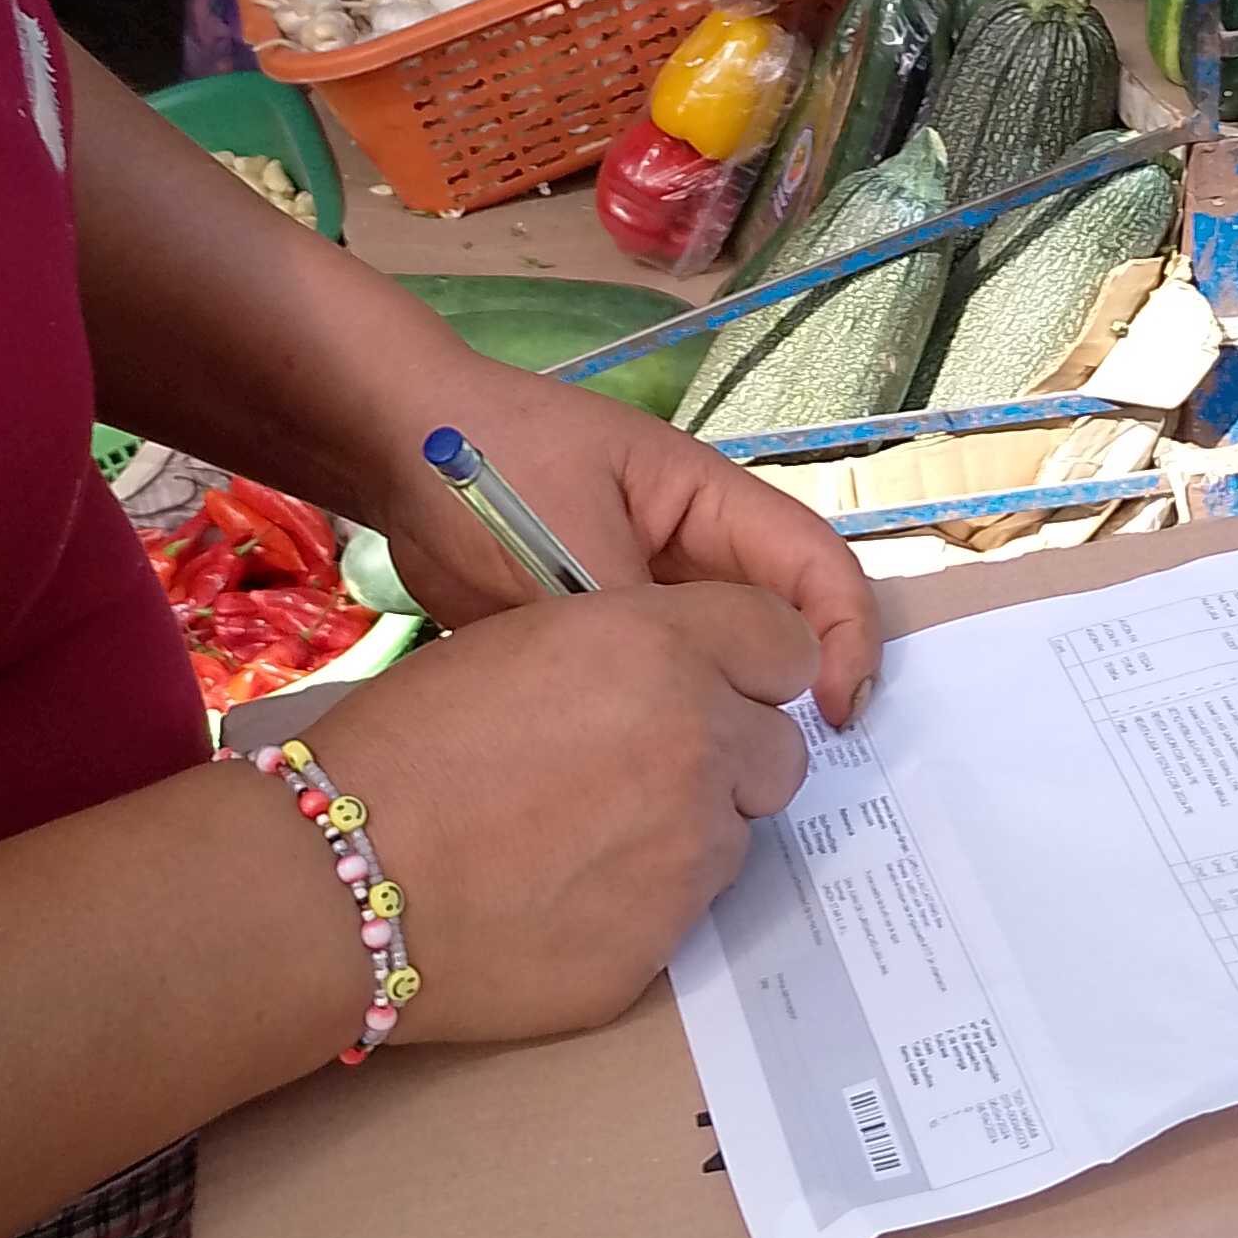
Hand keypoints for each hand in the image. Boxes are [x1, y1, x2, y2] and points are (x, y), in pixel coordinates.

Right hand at [316, 583, 814, 1042]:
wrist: (337, 880)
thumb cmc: (404, 745)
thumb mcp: (524, 643)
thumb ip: (632, 653)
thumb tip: (681, 678)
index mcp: (662, 649)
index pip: (787, 644)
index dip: (754, 667)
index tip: (723, 686)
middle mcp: (699, 745)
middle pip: (781, 752)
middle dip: (732, 758)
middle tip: (644, 771)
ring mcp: (690, 856)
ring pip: (737, 837)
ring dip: (687, 833)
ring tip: (582, 839)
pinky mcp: (665, 946)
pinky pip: (685, 914)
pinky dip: (640, 904)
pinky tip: (559, 897)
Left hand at [374, 360, 881, 728]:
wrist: (389, 448)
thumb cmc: (486, 465)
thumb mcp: (566, 546)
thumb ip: (631, 621)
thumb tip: (685, 705)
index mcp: (708, 502)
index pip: (816, 567)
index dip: (847, 638)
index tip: (836, 714)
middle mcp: (692, 549)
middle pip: (779, 623)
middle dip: (796, 693)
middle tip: (783, 776)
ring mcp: (646, 589)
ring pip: (717, 663)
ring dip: (729, 718)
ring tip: (720, 789)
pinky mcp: (599, 630)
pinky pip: (653, 681)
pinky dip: (664, 724)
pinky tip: (651, 778)